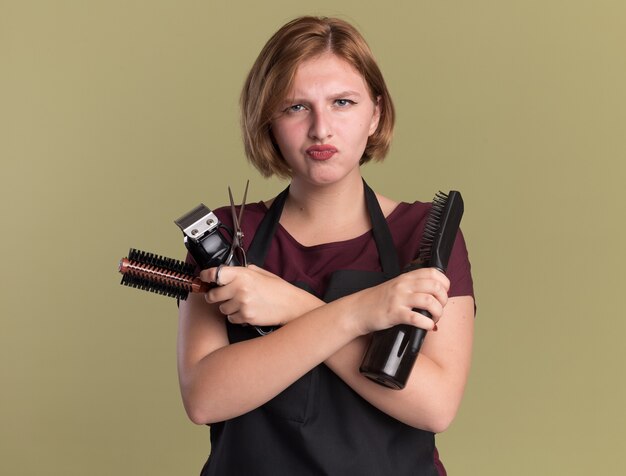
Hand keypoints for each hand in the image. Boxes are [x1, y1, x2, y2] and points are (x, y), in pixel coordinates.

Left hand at [199, 265, 321, 326]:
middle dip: (215, 296)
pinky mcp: (246, 317)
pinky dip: (236, 316)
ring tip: (241, 303)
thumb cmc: (277, 288)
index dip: (206, 276)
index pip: (214, 274)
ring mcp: (242, 304)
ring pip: (221, 309)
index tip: (204, 278)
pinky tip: (247, 310)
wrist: (291, 305)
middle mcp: (240, 288)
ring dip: (227, 307)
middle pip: (212, 295)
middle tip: (222, 295)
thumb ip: (242, 271)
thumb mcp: (260, 273)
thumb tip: (227, 272)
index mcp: (242, 274)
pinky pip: (231, 318)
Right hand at [350, 267, 449, 335]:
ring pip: (430, 301)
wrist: (358, 310)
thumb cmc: (378, 301)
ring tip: (434, 319)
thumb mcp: (396, 286)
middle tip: (439, 309)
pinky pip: (417, 318)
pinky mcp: (395, 314)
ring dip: (438, 313)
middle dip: (443, 301)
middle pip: (436, 287)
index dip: (444, 284)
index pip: (433, 273)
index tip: (443, 294)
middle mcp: (404, 285)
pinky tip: (428, 327)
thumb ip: (413, 286)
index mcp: (406, 277)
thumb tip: (435, 295)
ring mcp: (399, 299)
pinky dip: (427, 324)